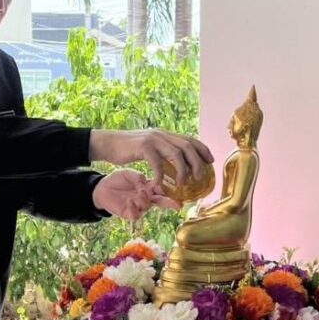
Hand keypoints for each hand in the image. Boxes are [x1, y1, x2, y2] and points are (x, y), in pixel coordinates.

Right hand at [89, 129, 213, 189]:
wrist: (108, 143)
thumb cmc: (127, 149)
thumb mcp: (149, 147)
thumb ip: (162, 152)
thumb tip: (175, 162)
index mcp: (165, 134)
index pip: (189, 139)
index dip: (202, 149)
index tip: (210, 161)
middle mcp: (162, 134)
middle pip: (187, 146)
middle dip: (197, 161)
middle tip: (200, 176)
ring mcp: (153, 139)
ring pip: (176, 153)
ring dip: (183, 170)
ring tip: (183, 183)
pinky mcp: (143, 147)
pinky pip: (157, 162)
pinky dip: (160, 175)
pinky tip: (158, 185)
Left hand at [92, 169, 180, 220]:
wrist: (101, 187)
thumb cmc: (117, 180)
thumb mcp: (128, 174)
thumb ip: (138, 177)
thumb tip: (145, 182)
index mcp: (147, 188)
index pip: (161, 190)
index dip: (169, 190)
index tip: (178, 189)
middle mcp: (145, 198)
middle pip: (160, 201)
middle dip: (169, 203)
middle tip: (176, 204)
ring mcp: (137, 207)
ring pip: (147, 206)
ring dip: (145, 200)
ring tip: (139, 192)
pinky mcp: (128, 213)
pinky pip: (135, 214)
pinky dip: (134, 208)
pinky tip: (130, 200)